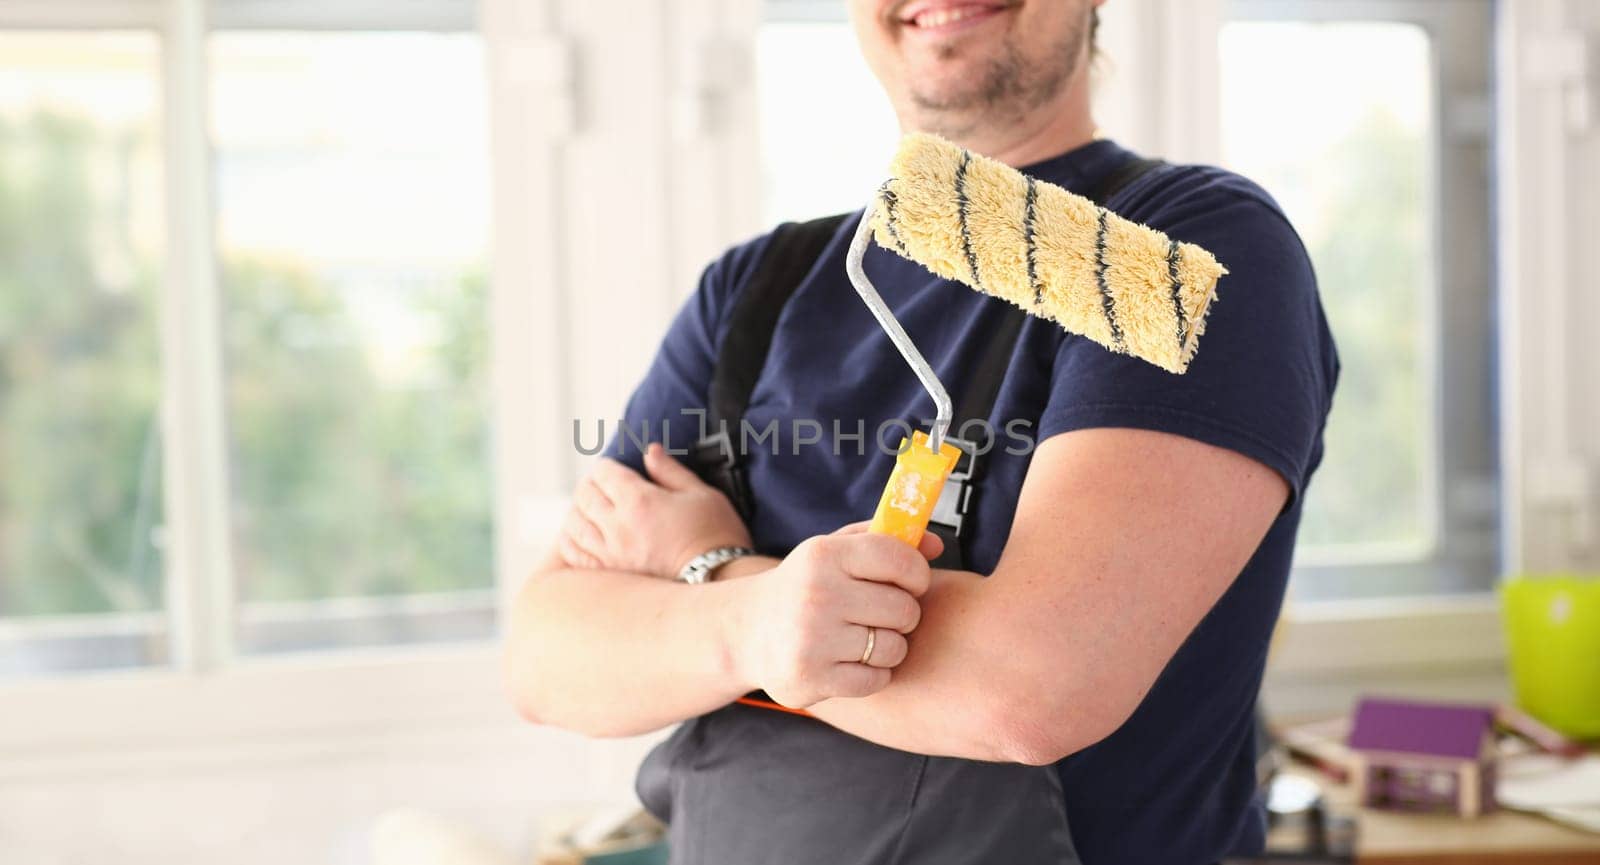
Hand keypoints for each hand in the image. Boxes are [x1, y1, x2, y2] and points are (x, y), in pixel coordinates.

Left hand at [559, 443, 752, 577]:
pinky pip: (575, 555)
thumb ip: (670, 471)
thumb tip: (650, 452)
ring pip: (574, 524)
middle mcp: (619, 526)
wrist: (719, 580)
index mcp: (640, 501)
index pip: (605, 473)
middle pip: (584, 495)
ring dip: (578, 511)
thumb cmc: (716, 535)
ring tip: (588, 509)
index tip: (612, 469)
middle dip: (590, 485)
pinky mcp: (610, 575)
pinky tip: (577, 536)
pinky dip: (570, 542)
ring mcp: (611, 553)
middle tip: (600, 486)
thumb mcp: (701, 493)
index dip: (606, 467)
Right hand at [728, 525, 936, 708]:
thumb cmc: (806, 586)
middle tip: (880, 614)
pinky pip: (875, 679)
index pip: (900, 560)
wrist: (748, 631)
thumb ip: (885, 540)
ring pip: (894, 647)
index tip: (910, 583)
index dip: (917, 575)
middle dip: (902, 614)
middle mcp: (816, 594)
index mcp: (824, 555)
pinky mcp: (810, 678)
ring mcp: (811, 639)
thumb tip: (937, 546)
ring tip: (864, 638)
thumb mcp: (835, 551)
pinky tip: (850, 662)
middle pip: (904, 609)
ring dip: (888, 646)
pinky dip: (872, 674)